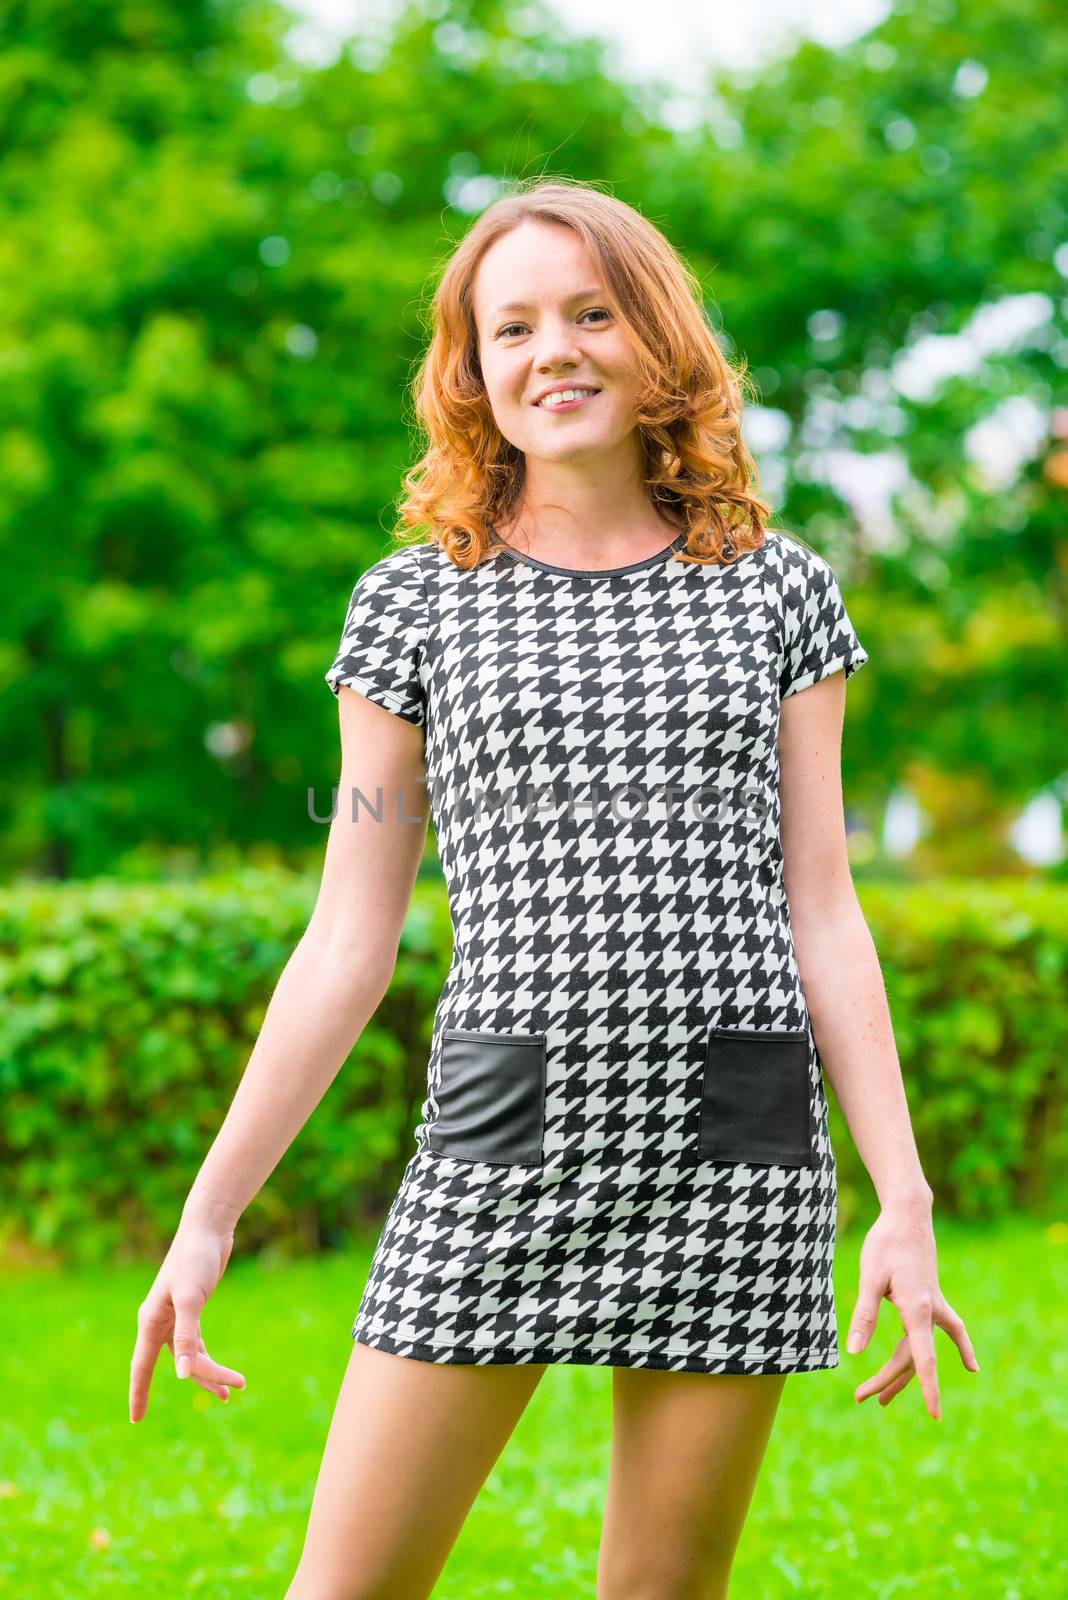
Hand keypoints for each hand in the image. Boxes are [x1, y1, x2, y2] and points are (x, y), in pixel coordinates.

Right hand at [129, 1219, 246, 1421]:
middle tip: (227, 1396)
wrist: (208, 1228)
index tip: (136, 1420)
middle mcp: (159, 1322)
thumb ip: (186, 1336)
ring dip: (209, 1373)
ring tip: (233, 1391)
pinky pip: (196, 1345)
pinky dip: (208, 1359)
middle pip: (175, 1364)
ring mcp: (175, 1317)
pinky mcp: (191, 1311)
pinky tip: (222, 1372)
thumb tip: (182, 1373)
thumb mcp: (191, 1298)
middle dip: (200, 1381)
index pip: (141, 1366)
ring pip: (189, 1357)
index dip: (139, 1393)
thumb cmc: (195, 1259)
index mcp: (151, 1321)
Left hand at [845, 1201, 978, 1419]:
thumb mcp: (869, 1278)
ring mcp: (935, 1306)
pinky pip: (948, 1331)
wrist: (909, 1216)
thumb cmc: (886, 1244)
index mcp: (916, 1309)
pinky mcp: (933, 1300)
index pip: (922, 1358)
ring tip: (882, 1398)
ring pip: (923, 1349)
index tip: (935, 1414)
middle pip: (913, 1358)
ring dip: (905, 1374)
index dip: (928, 1387)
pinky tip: (970, 1365)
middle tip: (859, 1397)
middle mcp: (931, 1311)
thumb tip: (854, 1351)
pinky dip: (959, 1347)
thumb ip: (865, 1315)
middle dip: (889, 1381)